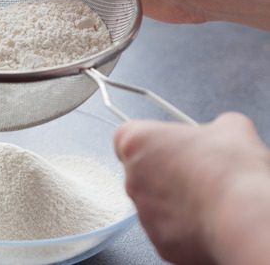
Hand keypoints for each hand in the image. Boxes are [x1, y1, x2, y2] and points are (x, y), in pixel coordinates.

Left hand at [114, 113, 269, 264]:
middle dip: (165, 172)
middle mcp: (131, 178)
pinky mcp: (159, 240)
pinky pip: (169, 229)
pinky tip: (208, 217)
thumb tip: (221, 131)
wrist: (242, 216)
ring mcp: (143, 213)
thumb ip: (212, 127)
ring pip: (155, 203)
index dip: (148, 141)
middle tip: (197, 171)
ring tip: (209, 196)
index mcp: (137, 142)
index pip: (125, 137)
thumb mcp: (230, 127)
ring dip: (175, 200)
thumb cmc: (230, 171)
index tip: (167, 144)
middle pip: (141, 172)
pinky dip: (185, 226)